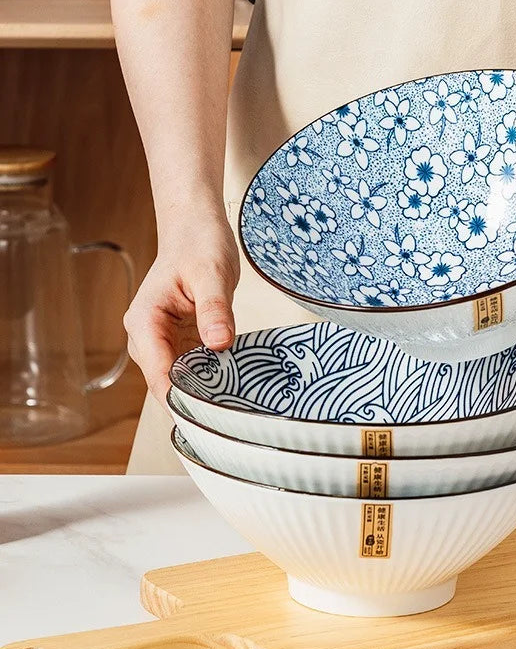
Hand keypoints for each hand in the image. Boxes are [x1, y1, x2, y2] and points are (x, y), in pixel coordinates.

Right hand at [123, 209, 239, 404]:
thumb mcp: (212, 274)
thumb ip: (215, 309)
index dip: (183, 401)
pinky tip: (236, 385)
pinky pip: (193, 368)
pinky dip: (212, 377)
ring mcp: (163, 341)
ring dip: (206, 392)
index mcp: (145, 322)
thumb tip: (219, 344)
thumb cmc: (198, 243)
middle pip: (168, 385)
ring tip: (238, 406)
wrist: (195, 228)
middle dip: (197, 402)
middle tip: (233, 418)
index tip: (212, 419)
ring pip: (181, 380)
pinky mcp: (180, 341)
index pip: (160, 376)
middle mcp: (147, 337)